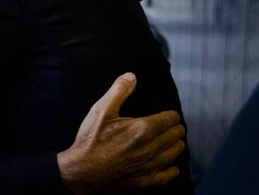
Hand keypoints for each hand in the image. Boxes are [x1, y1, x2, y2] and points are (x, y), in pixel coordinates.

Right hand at [56, 73, 185, 193]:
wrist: (82, 171)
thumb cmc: (90, 141)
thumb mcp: (101, 110)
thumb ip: (118, 91)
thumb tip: (131, 76)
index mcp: (142, 129)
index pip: (169, 119)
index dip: (171, 115)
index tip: (169, 114)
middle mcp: (151, 148)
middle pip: (175, 136)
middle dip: (175, 128)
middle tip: (172, 126)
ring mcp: (149, 166)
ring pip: (174, 153)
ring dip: (176, 145)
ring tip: (174, 141)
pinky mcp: (145, 181)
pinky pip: (168, 175)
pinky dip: (172, 169)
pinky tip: (171, 165)